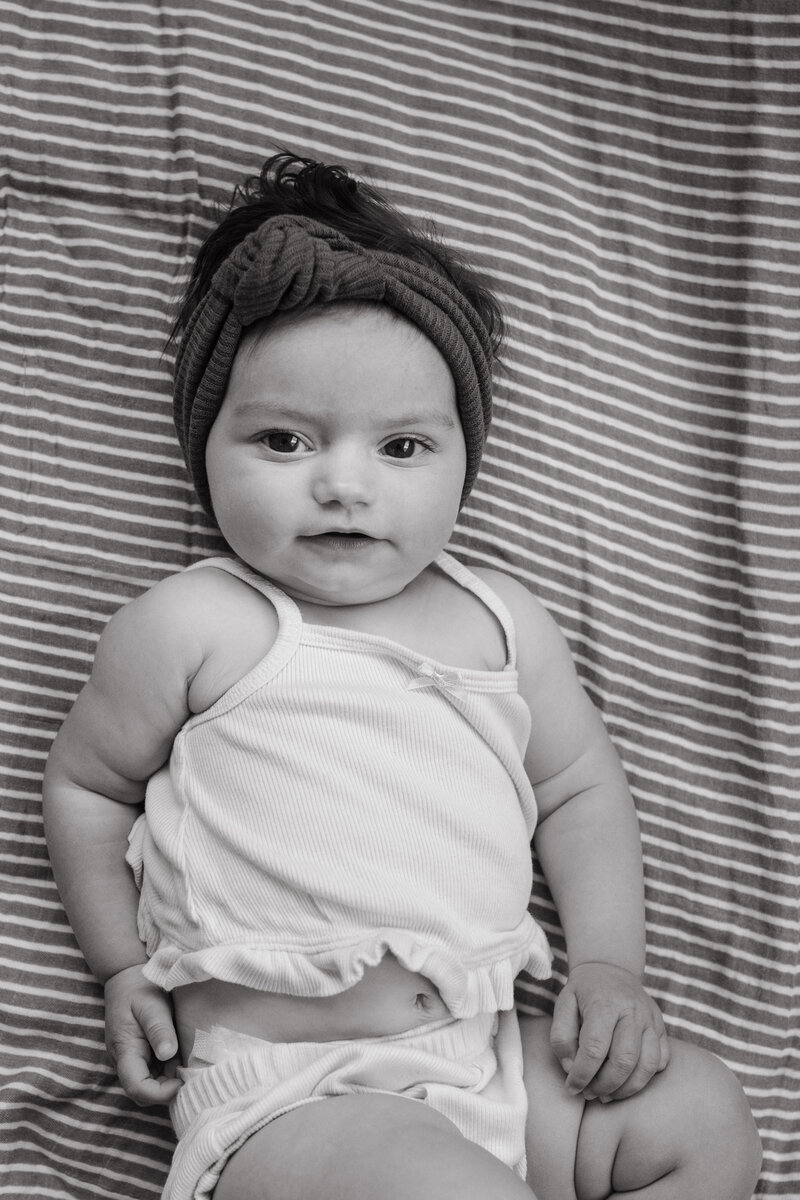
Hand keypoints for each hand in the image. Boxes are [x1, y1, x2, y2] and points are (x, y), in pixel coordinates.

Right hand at [104, 963, 181, 1104]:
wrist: (127, 976)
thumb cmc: (140, 988)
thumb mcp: (151, 1005)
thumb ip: (159, 1029)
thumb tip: (168, 1055)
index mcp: (125, 1050)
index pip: (137, 1087)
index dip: (160, 1093)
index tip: (182, 1081)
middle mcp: (126, 1061)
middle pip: (143, 1093)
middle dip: (167, 1092)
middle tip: (191, 1076)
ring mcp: (134, 1059)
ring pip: (150, 1085)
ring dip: (170, 1081)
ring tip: (192, 1066)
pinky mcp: (143, 1054)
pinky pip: (155, 1072)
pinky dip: (170, 1071)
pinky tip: (186, 1058)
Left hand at [550, 961, 668, 1102]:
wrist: (611, 969)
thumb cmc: (584, 993)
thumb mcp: (562, 1005)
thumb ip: (561, 1037)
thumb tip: (571, 1068)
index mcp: (604, 1003)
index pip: (595, 1048)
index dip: (582, 1074)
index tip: (571, 1087)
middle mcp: (632, 1011)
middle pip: (624, 1060)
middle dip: (605, 1085)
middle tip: (589, 1093)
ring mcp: (651, 1019)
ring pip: (647, 1065)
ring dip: (626, 1089)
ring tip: (607, 1094)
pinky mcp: (661, 1027)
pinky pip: (661, 1061)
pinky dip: (645, 1077)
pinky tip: (626, 1079)